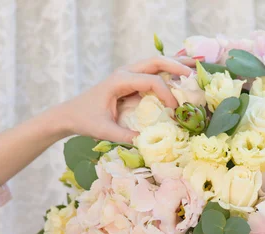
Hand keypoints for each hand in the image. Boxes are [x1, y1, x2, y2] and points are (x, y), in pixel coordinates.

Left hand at [60, 56, 193, 142]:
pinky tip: (180, 74)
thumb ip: (125, 136)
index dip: (166, 93)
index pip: (151, 81)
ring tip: (194, 66)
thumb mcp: (104, 131)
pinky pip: (151, 71)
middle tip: (194, 74)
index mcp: (119, 81)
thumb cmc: (85, 120)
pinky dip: (167, 71)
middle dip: (176, 66)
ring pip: (155, 62)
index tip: (175, 110)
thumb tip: (148, 141)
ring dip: (174, 64)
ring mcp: (127, 73)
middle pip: (156, 61)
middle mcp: (125, 72)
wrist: (69, 113)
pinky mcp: (130, 80)